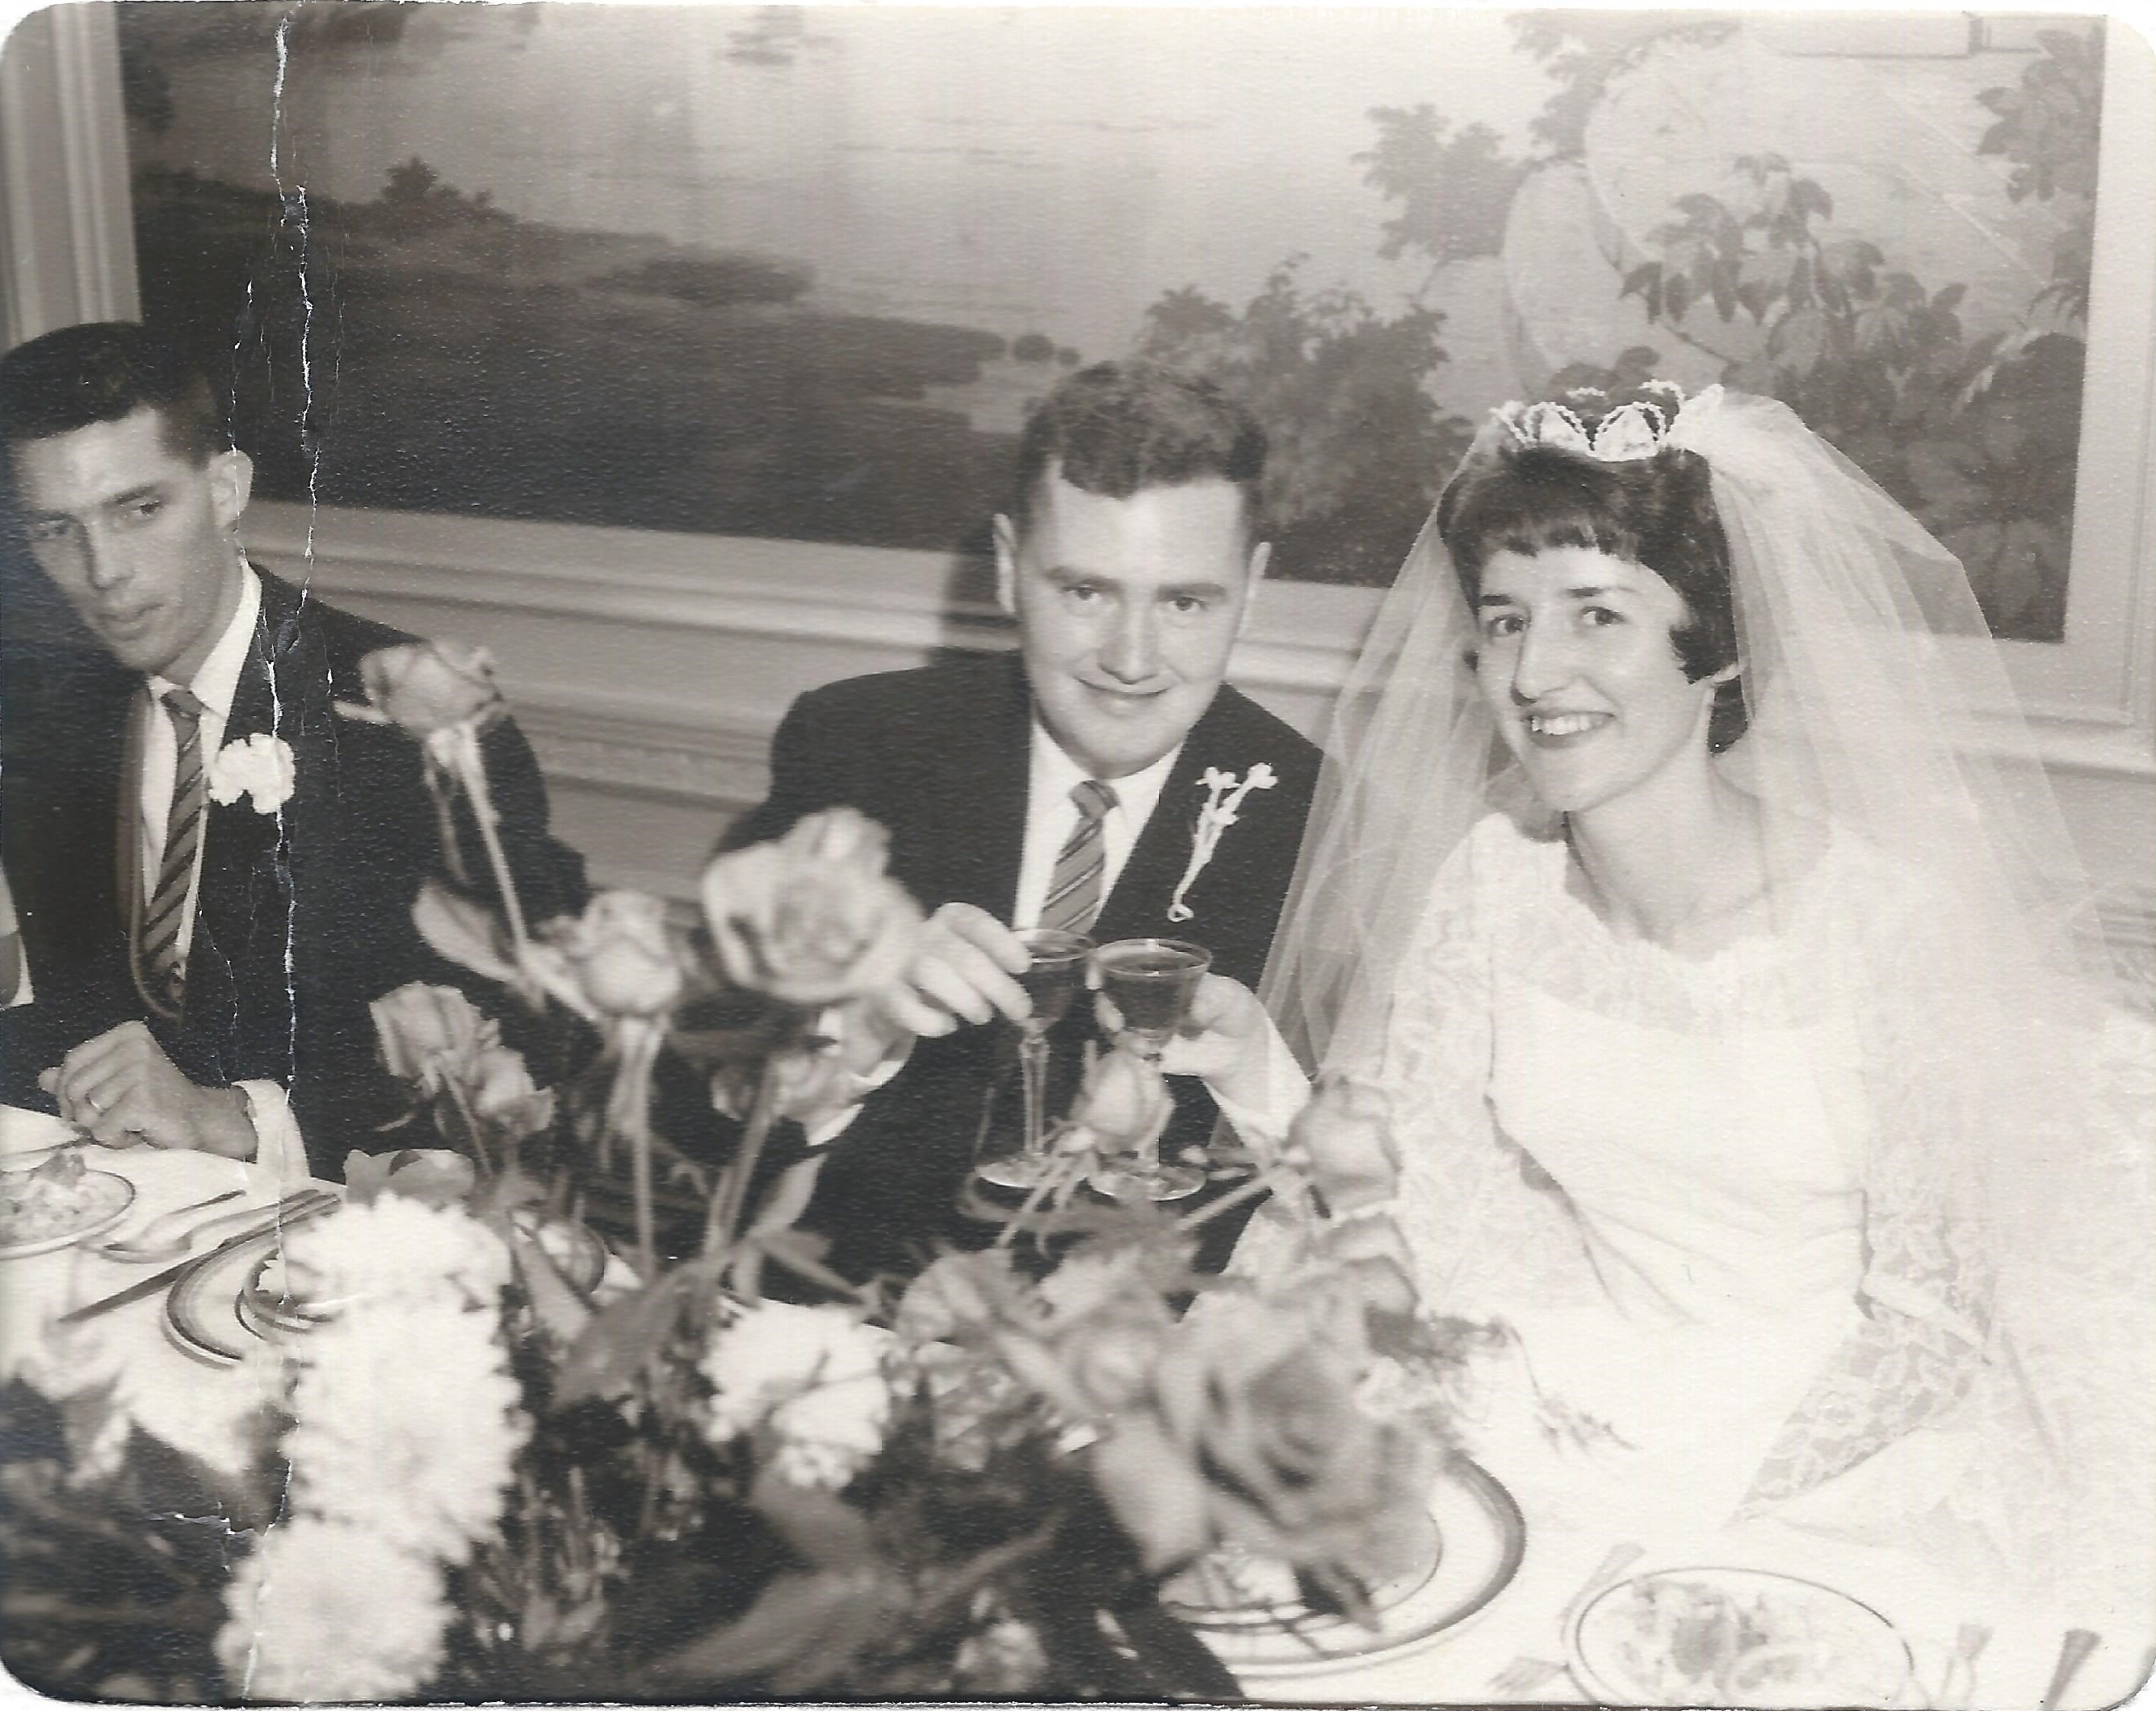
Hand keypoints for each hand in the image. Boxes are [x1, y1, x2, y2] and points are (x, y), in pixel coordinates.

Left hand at [38, 1022, 255, 1157]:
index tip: (88, 1106)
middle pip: (72, 1087)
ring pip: (85, 1111)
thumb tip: (43, 1077)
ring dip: (103, 1127)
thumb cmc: (155, 1102)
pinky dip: (115, 1139)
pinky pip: (102, 1130)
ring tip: (130, 1123)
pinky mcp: (143, 1101)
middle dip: (83, 1112)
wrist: (201, 1121)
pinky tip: (138, 1132)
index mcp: (129, 1034)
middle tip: (111, 1118)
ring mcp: (141, 1072)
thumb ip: (80, 1077)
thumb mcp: (116, 1083)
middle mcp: (136, 1047)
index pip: (71, 1061)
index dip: (68, 1090)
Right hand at [867, 902, 1030, 1040]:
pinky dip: (928, 1018)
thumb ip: (991, 964)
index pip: (974, 922)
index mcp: (948, 920)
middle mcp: (924, 935)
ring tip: (984, 1016)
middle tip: (1020, 1010)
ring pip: (932, 972)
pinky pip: (903, 1003)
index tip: (1023, 966)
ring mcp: (901, 961)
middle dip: (997, 985)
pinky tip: (946, 1026)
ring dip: (965, 999)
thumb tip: (1021, 997)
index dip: (1001, 942)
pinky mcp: (883, 992)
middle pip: (962, 955)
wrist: (891, 990)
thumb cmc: (943, 971)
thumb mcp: (966, 959)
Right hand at [1096, 972, 1270, 1091]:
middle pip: (1109, 993)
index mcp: (1160, 969)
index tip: (1096, 980)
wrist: (1240, 1050)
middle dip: (1104, 1008)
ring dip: (1117, 1034)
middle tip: (1117, 1023)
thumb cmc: (1233, 1010)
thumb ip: (1213, 998)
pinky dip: (1132, 1054)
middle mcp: (1144, 993)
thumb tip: (1192, 1011)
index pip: (1122, 958)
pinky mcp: (1147, 1047)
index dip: (1101, 965)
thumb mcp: (1230, 997)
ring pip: (1113, 1023)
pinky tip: (1149, 1057)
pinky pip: (1127, 1050)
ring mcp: (1143, 1021)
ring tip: (1140, 1046)